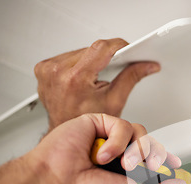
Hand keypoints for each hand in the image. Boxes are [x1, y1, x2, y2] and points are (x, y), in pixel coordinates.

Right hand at [29, 113, 185, 183]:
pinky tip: (101, 156)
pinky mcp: (96, 123)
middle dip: (153, 156)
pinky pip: (123, 125)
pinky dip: (118, 141)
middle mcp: (118, 156)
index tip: (177, 164)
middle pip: (150, 143)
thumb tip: (181, 183)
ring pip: (141, 132)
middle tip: (142, 169)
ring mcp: (107, 139)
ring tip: (123, 165)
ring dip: (137, 150)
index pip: (152, 159)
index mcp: (125, 173)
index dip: (165, 159)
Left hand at [34, 38, 159, 128]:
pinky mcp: (43, 68)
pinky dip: (79, 63)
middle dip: (106, 56)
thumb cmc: (87, 123)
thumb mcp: (115, 101)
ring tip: (97, 76)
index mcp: (75, 79)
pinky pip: (67, 56)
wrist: (66, 131)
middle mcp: (57, 72)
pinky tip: (83, 76)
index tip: (129, 48)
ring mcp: (47, 69)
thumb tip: (147, 66)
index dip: (118, 45)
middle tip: (116, 67)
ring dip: (92, 59)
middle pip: (90, 49)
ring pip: (79, 51)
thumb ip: (131, 78)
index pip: (101, 48)